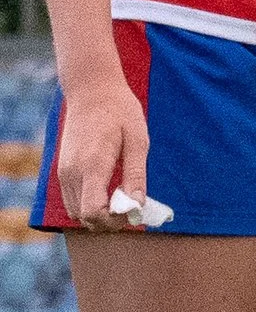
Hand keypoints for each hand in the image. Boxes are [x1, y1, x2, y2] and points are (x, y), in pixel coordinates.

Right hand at [52, 74, 149, 229]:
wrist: (92, 90)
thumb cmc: (120, 112)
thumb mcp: (138, 141)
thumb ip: (136, 175)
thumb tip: (138, 206)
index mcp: (91, 166)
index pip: (93, 212)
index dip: (115, 221)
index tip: (135, 211)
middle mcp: (71, 173)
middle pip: (83, 218)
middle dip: (109, 221)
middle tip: (134, 208)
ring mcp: (63, 172)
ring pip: (76, 212)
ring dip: (100, 214)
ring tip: (125, 199)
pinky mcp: (62, 169)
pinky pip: (72, 199)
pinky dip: (90, 204)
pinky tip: (111, 191)